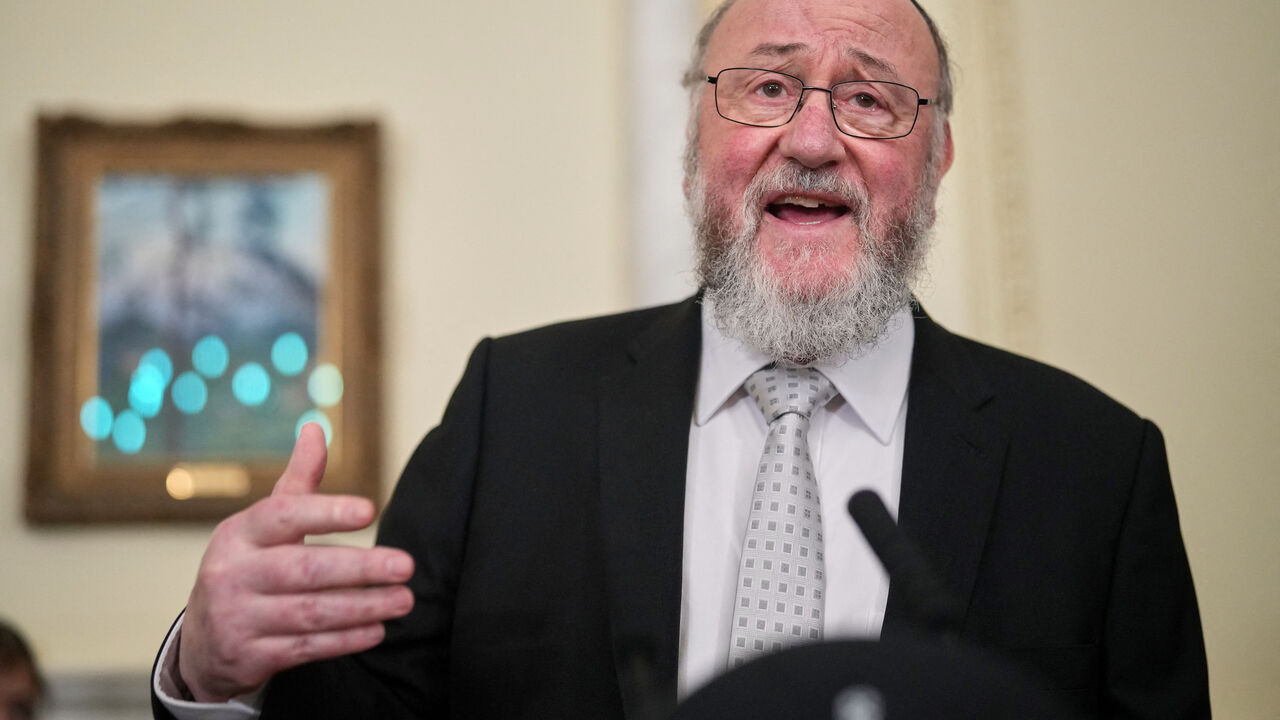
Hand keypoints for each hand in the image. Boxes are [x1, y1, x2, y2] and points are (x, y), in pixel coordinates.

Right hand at [177, 423, 415, 702]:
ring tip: (404, 600)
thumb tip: (315, 428)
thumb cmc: (247, 570)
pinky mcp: (250, 656)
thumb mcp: (262, 526)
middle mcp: (233, 574)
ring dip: (363, 607)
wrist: (202, 644)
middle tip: (405, 565)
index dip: (327, 512)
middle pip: (303, 569)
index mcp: (239, 533)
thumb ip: (297, 483)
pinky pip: (306, 647)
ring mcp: (238, 618)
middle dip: (359, 568)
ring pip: (310, 612)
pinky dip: (345, 640)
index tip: (370, 510)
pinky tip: (378, 629)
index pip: (283, 515)